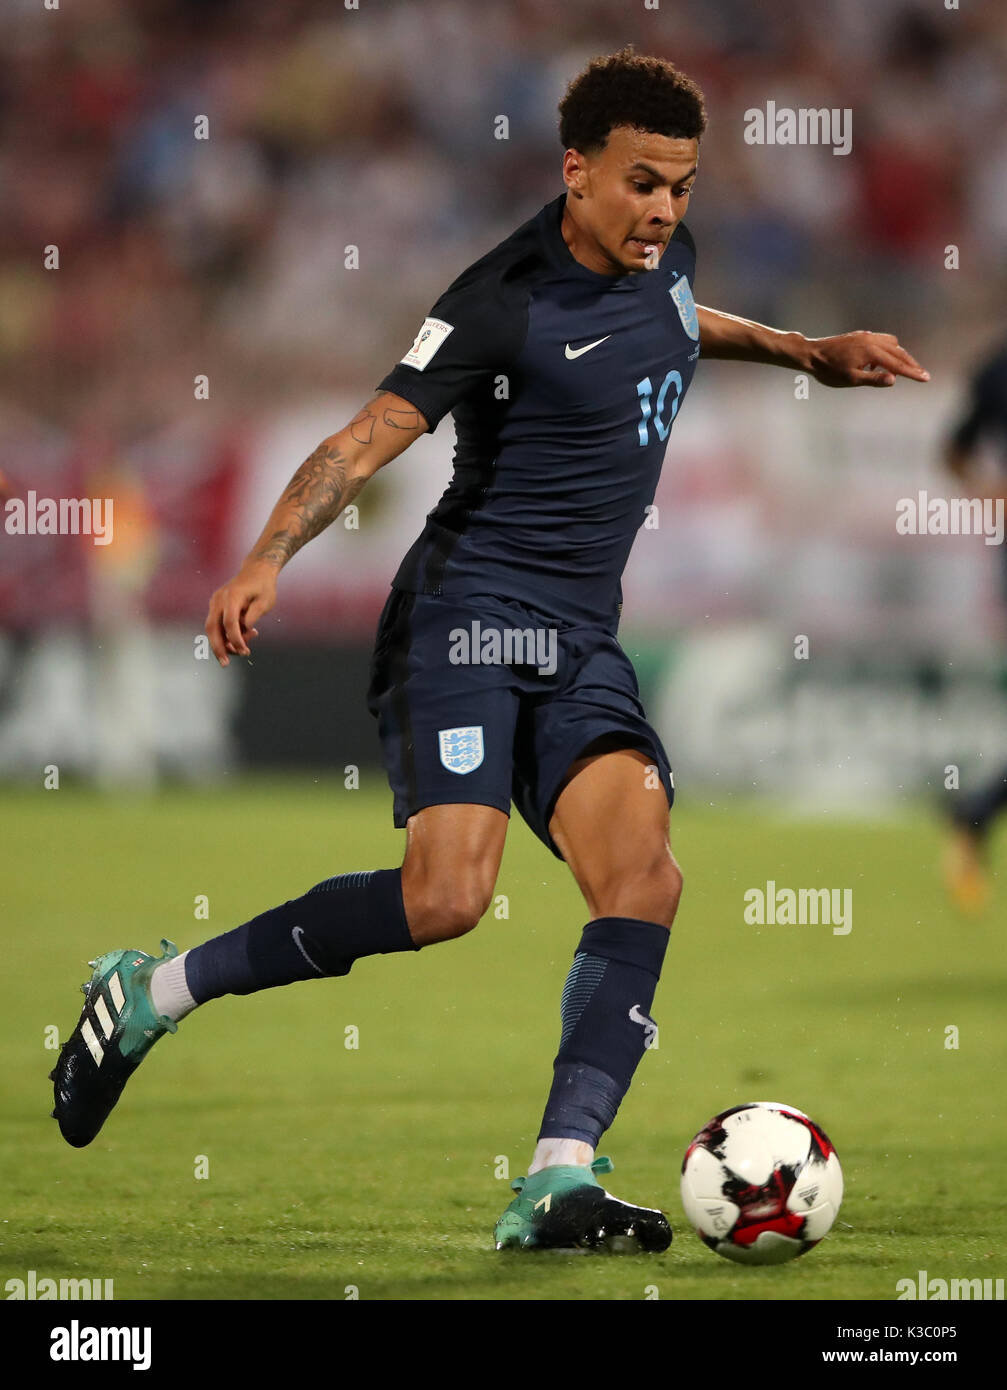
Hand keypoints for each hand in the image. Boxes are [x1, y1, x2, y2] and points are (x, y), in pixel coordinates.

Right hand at [205, 560, 277, 666]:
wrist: (256, 570)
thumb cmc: (264, 587)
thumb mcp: (266, 601)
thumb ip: (254, 615)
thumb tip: (245, 629)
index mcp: (232, 596)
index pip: (229, 623)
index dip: (235, 639)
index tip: (245, 651)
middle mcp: (219, 599)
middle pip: (212, 628)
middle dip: (218, 648)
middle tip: (225, 664)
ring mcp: (215, 602)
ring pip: (213, 629)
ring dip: (226, 642)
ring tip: (248, 644)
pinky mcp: (216, 606)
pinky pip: (217, 625)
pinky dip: (227, 634)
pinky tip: (246, 634)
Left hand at [806, 331, 929, 387]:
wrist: (811, 354)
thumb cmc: (828, 370)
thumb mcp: (850, 379)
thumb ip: (873, 378)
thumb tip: (894, 379)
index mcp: (872, 352)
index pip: (898, 364)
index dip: (913, 372)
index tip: (926, 378)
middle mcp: (872, 340)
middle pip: (899, 352)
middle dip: (911, 363)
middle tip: (922, 374)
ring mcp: (866, 336)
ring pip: (892, 343)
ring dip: (901, 355)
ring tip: (904, 368)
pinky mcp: (860, 336)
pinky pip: (881, 340)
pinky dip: (888, 349)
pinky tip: (881, 361)